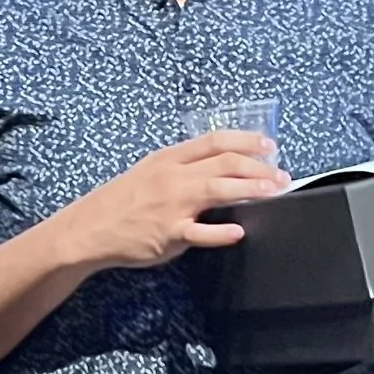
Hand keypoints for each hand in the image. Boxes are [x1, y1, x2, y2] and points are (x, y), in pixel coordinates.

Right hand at [61, 133, 286, 271]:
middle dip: (260, 167)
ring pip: (220, 189)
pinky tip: (239, 232)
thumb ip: (182, 170)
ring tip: (275, 191)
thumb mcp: (150, 173)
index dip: (247, 141)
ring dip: (253, 188)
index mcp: (170, 158)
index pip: (215, 141)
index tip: (270, 145)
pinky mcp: (169, 233)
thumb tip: (219, 170)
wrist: (90, 229)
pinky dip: (222, 233)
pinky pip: (201, 232)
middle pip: (226, 162)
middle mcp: (174, 176)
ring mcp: (172, 204)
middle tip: (282, 175)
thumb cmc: (121, 202)